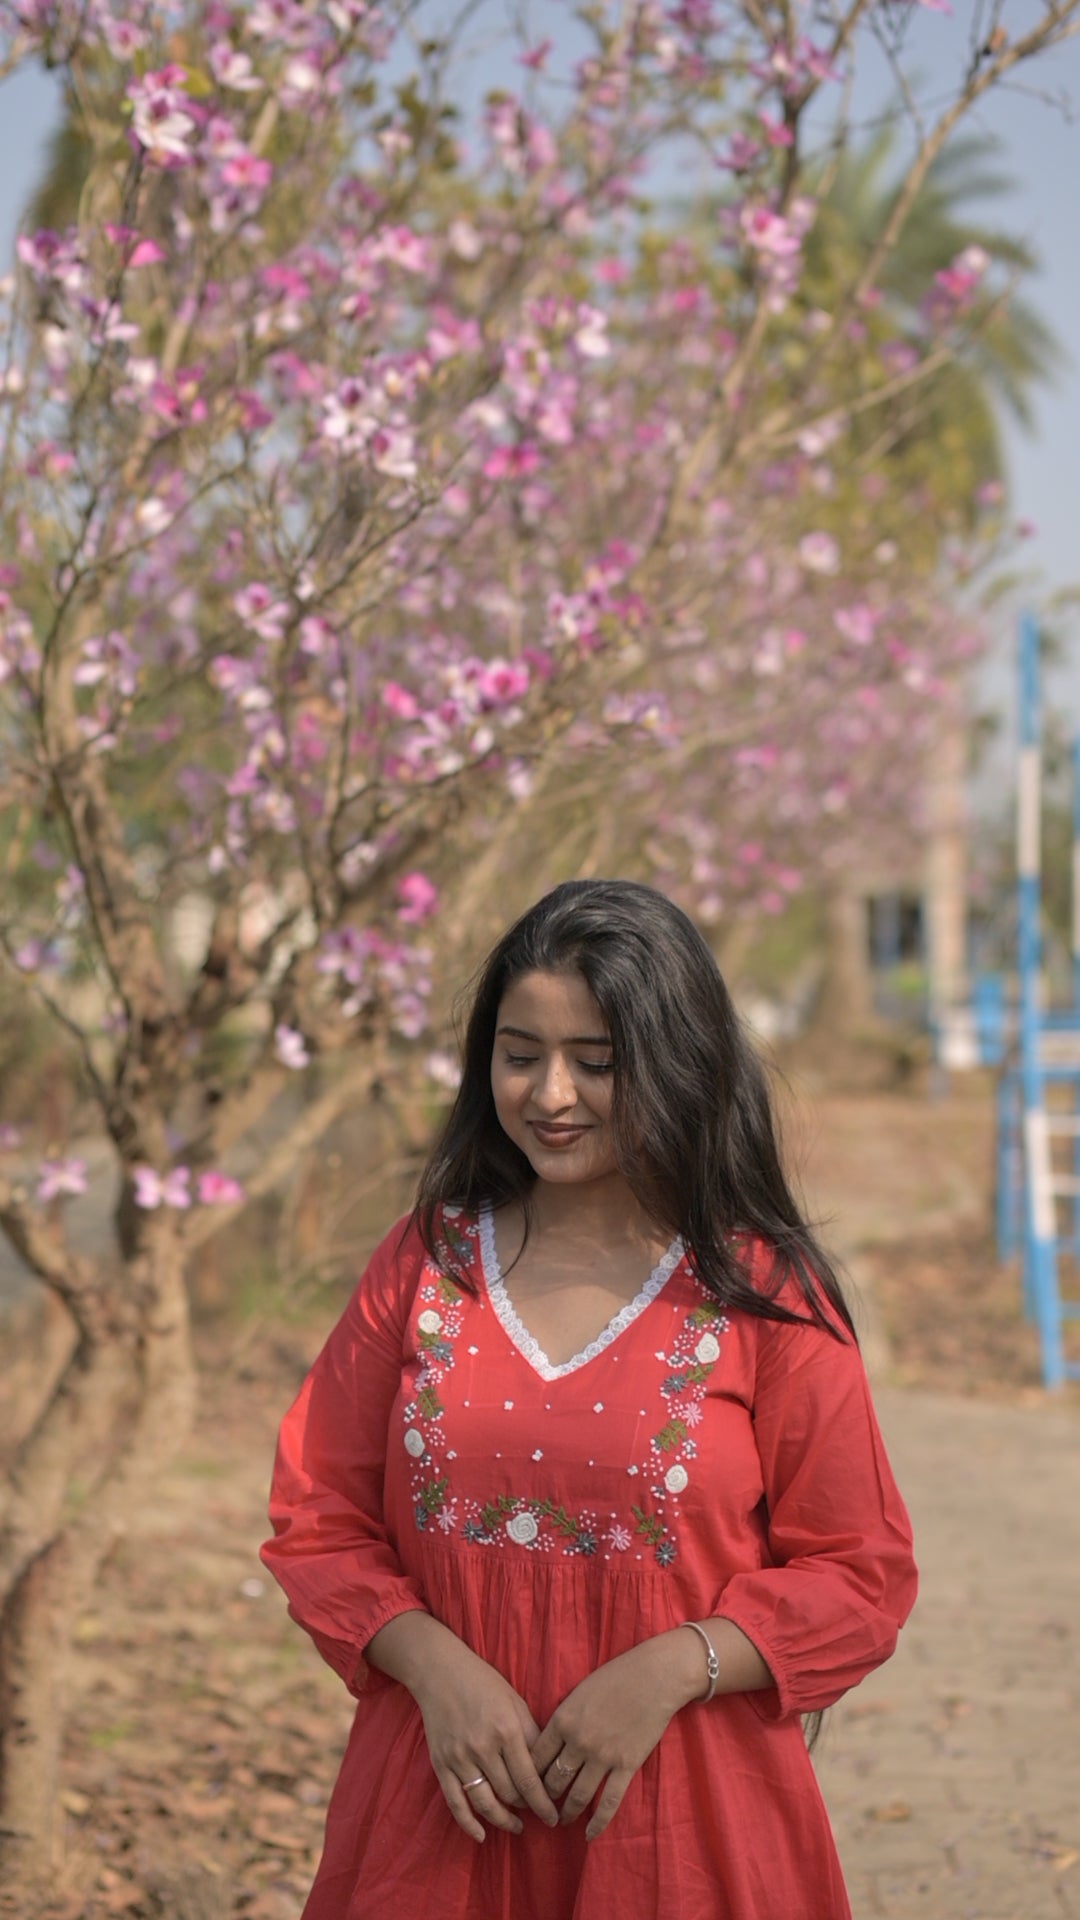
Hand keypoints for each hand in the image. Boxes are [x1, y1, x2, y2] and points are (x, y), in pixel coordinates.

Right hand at [411, 1638, 559, 1843]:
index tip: (553, 1817)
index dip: (543, 1804)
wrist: (440, 1673)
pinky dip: (469, 1824)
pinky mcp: (441, 1764)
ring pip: (485, 1803)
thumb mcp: (515, 1702)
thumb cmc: (484, 1684)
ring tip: (516, 1826)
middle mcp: (483, 1748)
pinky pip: (455, 1803)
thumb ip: (532, 1735)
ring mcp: (459, 1758)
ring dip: (503, 1821)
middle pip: (510, 1794)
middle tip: (537, 1814)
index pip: (529, 1780)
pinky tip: (482, 1835)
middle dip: (526, 1809)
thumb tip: (547, 1770)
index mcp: (506, 1730)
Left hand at [530, 1634, 700, 1840]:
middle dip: (545, 1798)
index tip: (526, 1787)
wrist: (654, 1676)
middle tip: (542, 1808)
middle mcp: (578, 1741)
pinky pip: (609, 1802)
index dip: (529, 1776)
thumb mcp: (579, 1692)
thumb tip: (550, 1744)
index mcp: (563, 1720)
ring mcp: (603, 1756)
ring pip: (578, 1795)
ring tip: (562, 1821)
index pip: (536, 1758)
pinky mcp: (626, 1766)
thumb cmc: (615, 1677)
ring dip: (567, 1812)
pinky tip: (589, 1834)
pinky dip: (597, 1822)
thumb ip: (564, 1719)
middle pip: (553, 1780)